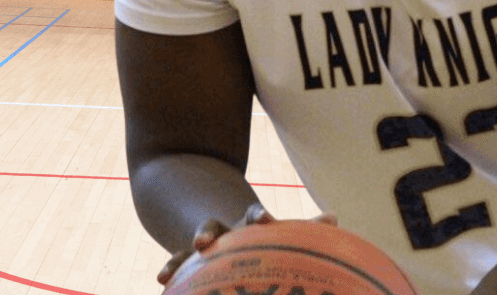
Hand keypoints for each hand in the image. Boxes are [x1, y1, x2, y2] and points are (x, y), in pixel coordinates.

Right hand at [156, 207, 339, 287]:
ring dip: (179, 257)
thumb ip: (305, 229)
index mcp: (247, 225)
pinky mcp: (189, 261)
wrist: (223, 231)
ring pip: (186, 249)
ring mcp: (203, 246)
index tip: (265, 220)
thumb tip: (334, 217)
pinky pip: (177, 265)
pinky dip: (170, 270)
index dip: (259, 217)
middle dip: (206, 233)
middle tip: (201, 242)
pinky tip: (163, 280)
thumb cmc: (260, 239)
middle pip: (212, 227)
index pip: (254, 216)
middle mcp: (222, 232)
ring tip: (167, 270)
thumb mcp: (277, 232)